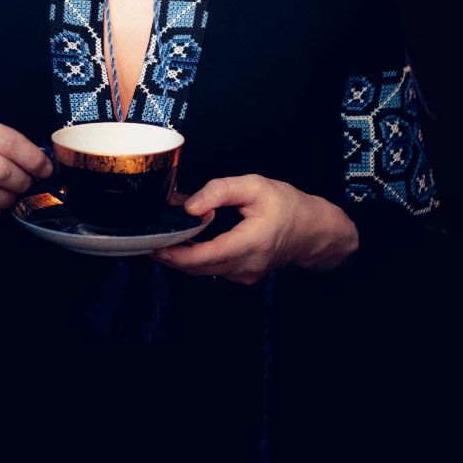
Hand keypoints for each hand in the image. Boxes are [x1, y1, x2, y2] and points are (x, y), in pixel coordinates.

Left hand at [154, 175, 358, 284]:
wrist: (313, 230)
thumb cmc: (287, 205)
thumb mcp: (254, 186)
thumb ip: (219, 191)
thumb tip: (190, 206)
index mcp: (249, 243)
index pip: (203, 257)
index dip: (174, 253)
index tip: (153, 244)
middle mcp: (245, 266)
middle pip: (197, 268)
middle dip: (170, 255)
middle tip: (148, 237)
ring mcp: (244, 276)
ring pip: (203, 270)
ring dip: (182, 256)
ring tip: (165, 235)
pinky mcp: (243, 276)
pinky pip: (213, 269)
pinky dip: (197, 257)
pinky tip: (188, 240)